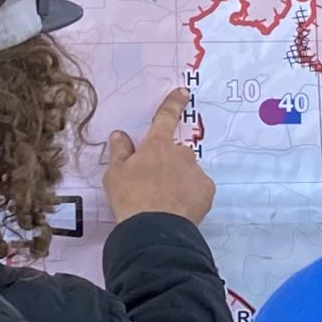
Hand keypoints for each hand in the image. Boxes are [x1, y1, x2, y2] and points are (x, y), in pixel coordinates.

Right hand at [103, 88, 215, 225]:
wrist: (153, 229)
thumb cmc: (130, 198)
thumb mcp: (115, 175)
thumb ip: (119, 152)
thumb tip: (120, 134)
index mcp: (156, 145)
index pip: (165, 118)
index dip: (173, 103)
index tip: (182, 92)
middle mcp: (180, 153)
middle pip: (176, 151)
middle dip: (169, 162)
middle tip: (155, 184)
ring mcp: (195, 171)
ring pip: (188, 170)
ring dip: (180, 179)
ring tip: (166, 200)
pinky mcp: (206, 190)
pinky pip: (198, 188)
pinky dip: (190, 194)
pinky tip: (178, 208)